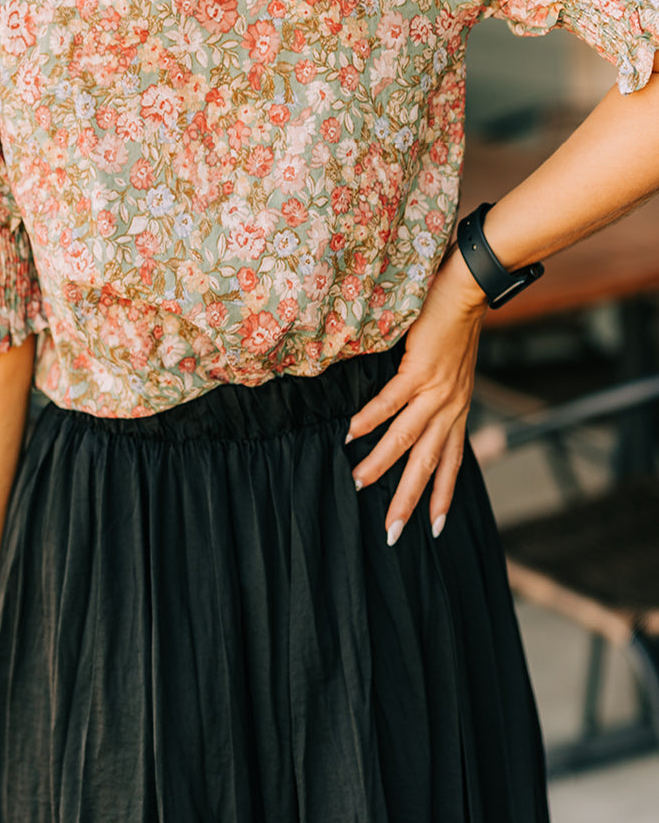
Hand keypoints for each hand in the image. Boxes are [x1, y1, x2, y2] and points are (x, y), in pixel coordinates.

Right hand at [345, 247, 488, 543]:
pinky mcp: (420, 371)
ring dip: (381, 465)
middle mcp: (451, 408)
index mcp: (459, 410)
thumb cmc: (456, 322)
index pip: (452, 463)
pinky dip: (370, 420)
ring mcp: (436, 391)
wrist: (469, 289)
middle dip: (409, 501)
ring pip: (406, 439)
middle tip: (392, 533)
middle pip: (428, 465)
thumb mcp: (454, 368)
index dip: (444, 497)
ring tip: (358, 483)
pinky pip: (390, 403)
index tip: (435, 529)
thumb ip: (434, 390)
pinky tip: (352, 435)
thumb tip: (410, 404)